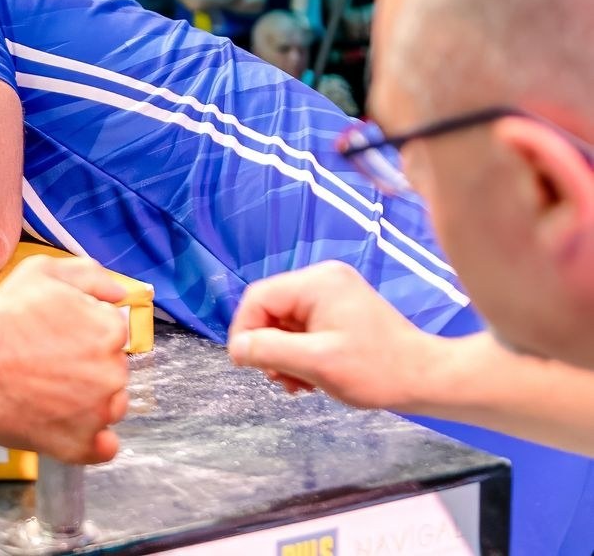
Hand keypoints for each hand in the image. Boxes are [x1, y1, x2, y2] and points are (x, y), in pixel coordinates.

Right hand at [0, 256, 130, 462]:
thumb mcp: (42, 271)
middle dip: (87, 368)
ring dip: (90, 403)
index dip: (83, 336)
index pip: (112, 335)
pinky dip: (90, 439)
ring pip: (110, 407)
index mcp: (109, 329)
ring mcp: (98, 412)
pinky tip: (65, 425)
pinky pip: (104, 447)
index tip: (57, 340)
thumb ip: (89, 274)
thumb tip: (119, 293)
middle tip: (46, 365)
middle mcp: (113, 371)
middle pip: (112, 371)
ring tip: (48, 394)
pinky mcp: (79, 445)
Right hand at [227, 261, 443, 409]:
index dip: (246, 331)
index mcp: (316, 283)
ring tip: (299, 383)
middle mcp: (323, 279)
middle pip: (272, 310)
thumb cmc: (375, 370)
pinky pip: (306, 326)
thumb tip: (236, 348)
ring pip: (287, 321)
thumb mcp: (316, 363)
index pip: (259, 299)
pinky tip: (311, 375)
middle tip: (280, 379)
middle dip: (270, 347)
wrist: (427, 378)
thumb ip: (269, 351)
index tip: (247, 365)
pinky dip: (302, 351)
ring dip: (285, 353)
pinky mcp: (343, 309)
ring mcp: (334, 292)